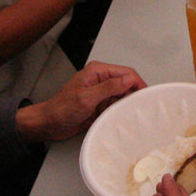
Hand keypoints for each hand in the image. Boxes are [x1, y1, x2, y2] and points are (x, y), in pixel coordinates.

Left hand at [19, 62, 145, 142]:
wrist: (48, 124)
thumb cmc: (61, 109)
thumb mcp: (87, 98)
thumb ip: (109, 87)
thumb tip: (129, 79)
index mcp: (97, 72)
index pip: (126, 73)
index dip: (138, 83)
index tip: (146, 95)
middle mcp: (100, 80)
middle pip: (126, 85)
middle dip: (133, 95)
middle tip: (140, 108)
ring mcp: (100, 93)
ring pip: (122, 97)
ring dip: (125, 106)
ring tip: (129, 115)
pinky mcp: (99, 105)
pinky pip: (115, 107)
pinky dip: (118, 113)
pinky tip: (119, 119)